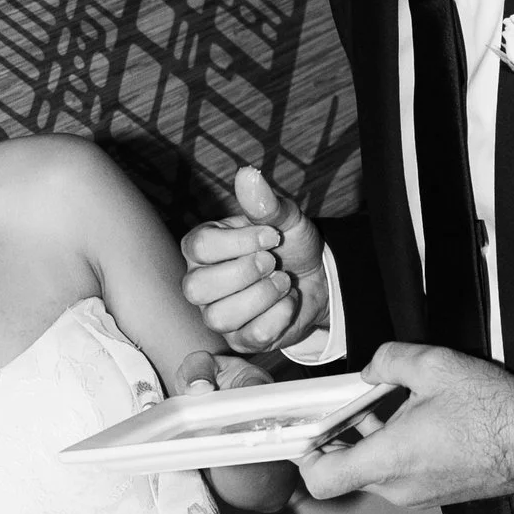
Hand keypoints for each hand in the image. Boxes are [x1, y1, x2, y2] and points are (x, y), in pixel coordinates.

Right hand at [181, 163, 327, 351]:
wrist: (317, 277)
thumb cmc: (289, 245)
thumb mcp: (284, 218)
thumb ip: (264, 202)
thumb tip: (247, 174)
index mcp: (203, 247)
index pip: (199, 247)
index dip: (238, 243)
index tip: (271, 236)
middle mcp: (201, 281)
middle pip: (196, 287)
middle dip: (244, 273)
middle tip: (273, 261)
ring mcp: (217, 313)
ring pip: (219, 317)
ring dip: (261, 297)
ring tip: (283, 281)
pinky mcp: (239, 339)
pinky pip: (249, 337)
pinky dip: (276, 318)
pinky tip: (288, 301)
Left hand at [298, 340, 513, 508]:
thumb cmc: (491, 409)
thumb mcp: (434, 365)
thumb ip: (388, 361)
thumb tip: (370, 369)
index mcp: (391, 459)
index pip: (322, 480)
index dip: (305, 456)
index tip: (307, 431)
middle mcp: (399, 488)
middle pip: (345, 473)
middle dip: (339, 439)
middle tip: (343, 407)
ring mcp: (419, 497)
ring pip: (373, 474)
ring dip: (368, 444)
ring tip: (380, 407)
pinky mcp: (436, 496)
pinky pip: (399, 477)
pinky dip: (393, 452)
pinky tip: (411, 421)